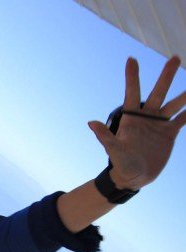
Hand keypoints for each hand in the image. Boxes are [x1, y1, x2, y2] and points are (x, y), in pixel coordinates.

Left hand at [88, 56, 185, 189]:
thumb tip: (91, 123)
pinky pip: (183, 119)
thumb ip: (105, 136)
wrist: (134, 178)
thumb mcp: (114, 150)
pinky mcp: (169, 133)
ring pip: (174, 104)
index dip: (132, 77)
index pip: (132, 93)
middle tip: (174, 57)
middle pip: (158, 93)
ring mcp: (158, 124)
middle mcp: (146, 117)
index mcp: (131, 118)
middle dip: (166, 76)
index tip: (131, 58)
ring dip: (185, 95)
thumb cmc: (121, 164)